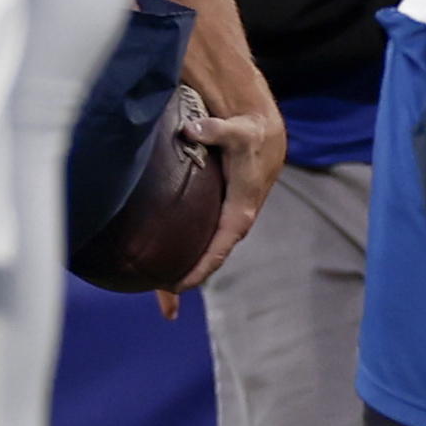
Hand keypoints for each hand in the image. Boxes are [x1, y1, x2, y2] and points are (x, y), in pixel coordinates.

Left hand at [158, 99, 286, 314]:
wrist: (262, 137)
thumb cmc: (247, 136)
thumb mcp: (234, 132)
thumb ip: (213, 131)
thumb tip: (192, 129)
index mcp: (239, 211)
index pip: (218, 247)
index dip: (200, 267)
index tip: (180, 284)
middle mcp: (233, 221)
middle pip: (210, 257)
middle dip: (190, 276)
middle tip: (162, 293)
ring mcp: (224, 220)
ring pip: (205, 252)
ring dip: (187, 270)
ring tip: (162, 295)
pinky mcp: (217, 215)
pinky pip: (202, 240)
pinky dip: (188, 256)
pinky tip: (168, 267)